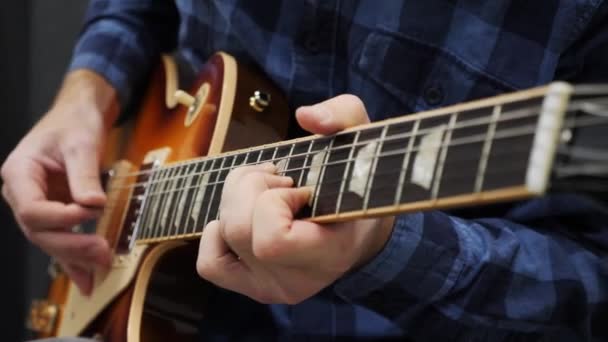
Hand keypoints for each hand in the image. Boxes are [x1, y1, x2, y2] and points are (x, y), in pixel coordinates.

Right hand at [1, 70, 118, 294]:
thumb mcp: (81, 142)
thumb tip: (92, 205)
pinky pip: (60, 240)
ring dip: (75, 257)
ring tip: (101, 268)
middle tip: (102, 252)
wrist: (78, 115)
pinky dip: (74, 260)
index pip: (32, 209)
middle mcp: (22, 193)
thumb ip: (84, 173)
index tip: (89, 213)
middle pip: (39, 231)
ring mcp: (37, 205)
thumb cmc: (74, 122)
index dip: (60, 217)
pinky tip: (87, 279)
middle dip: (71, 245)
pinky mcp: (55, 212)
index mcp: (19, 173)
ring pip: (49, 240)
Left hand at [196, 95, 394, 303]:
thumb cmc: (357, 184)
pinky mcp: (251, 285)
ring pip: (224, 236)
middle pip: (239, 230)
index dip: (274, 201)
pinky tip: (244, 215)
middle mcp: (297, 281)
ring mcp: (271, 287)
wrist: (360, 233)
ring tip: (265, 188)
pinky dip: (216, 233)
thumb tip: (305, 116)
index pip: (273, 240)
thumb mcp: (361, 142)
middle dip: (251, 187)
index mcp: (330, 254)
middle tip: (280, 178)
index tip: (299, 188)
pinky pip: (210, 264)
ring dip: (236, 197)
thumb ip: (343, 116)